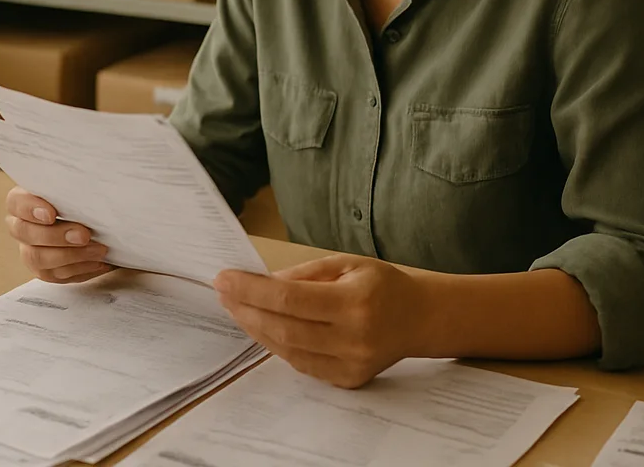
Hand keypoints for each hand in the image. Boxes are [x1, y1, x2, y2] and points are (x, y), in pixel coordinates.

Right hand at [3, 187, 112, 283]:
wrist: (90, 217)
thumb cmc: (78, 195)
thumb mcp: (74, 183)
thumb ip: (72, 182)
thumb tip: (88, 177)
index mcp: (22, 200)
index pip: (15, 203)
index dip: (30, 209)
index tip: (51, 214)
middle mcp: (20, 226)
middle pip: (26, 234)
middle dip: (57, 236)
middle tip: (85, 235)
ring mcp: (29, 250)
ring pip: (39, 259)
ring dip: (72, 256)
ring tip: (99, 250)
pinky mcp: (44, 270)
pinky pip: (56, 275)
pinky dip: (80, 270)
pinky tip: (98, 262)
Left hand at [213, 253, 424, 388]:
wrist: (419, 318)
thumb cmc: (383, 285)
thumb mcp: (347, 264)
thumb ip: (306, 273)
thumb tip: (264, 282)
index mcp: (355, 302)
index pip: (290, 298)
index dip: (251, 290)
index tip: (225, 279)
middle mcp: (354, 337)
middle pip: (284, 328)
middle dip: (247, 310)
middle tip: (223, 293)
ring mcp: (351, 363)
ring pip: (288, 350)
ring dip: (256, 329)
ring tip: (237, 309)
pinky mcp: (348, 380)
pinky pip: (302, 364)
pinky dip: (278, 346)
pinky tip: (263, 328)